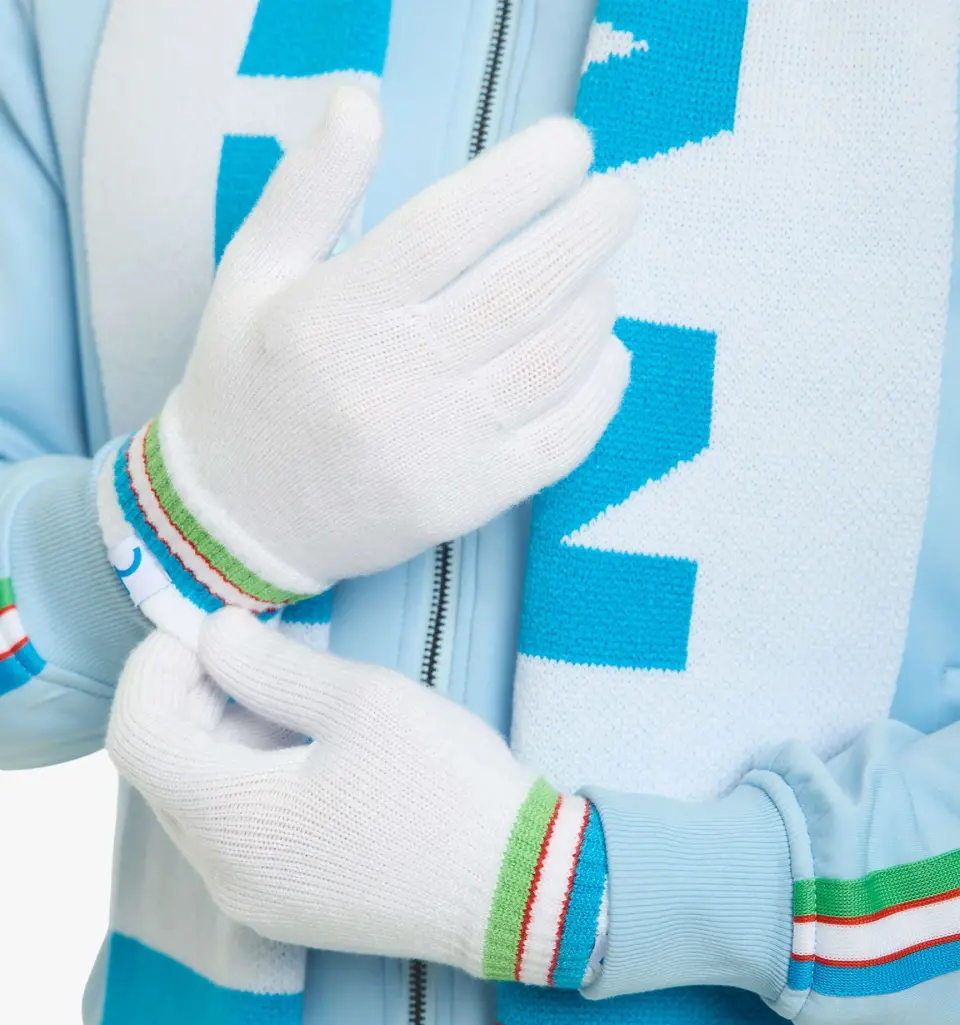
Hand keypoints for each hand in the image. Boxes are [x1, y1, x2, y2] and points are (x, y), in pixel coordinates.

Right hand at [99, 85, 636, 643]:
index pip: (452, 226)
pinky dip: (602, 391)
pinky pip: (562, 441)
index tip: (572, 146)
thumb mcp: (253, 273)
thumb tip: (363, 99)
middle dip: (589, 230)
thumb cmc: (246, 384)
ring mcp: (439, 449)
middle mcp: (394, 378)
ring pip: (552, 361)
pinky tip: (608, 354)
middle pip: (522, 289)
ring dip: (597, 303)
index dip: (525, 177)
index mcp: (338, 312)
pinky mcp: (468, 501)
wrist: (239, 519)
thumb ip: (309, 187)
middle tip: (616, 198)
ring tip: (599, 273)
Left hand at [107, 609, 605, 987]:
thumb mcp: (362, 702)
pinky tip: (306, 752)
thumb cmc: (447, 787)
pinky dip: (247, 782)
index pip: (137, 733)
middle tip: (251, 649)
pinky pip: (234, 837)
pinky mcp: (285, 911)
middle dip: (190, 697)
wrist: (522, 891)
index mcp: (232, 821)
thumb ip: (269, 664)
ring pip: (198, 803)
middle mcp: (224, 875)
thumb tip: (210, 635)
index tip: (205, 629)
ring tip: (291, 696)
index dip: (154, 668)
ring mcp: (253, 902)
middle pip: (163, 770)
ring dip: (222, 739)